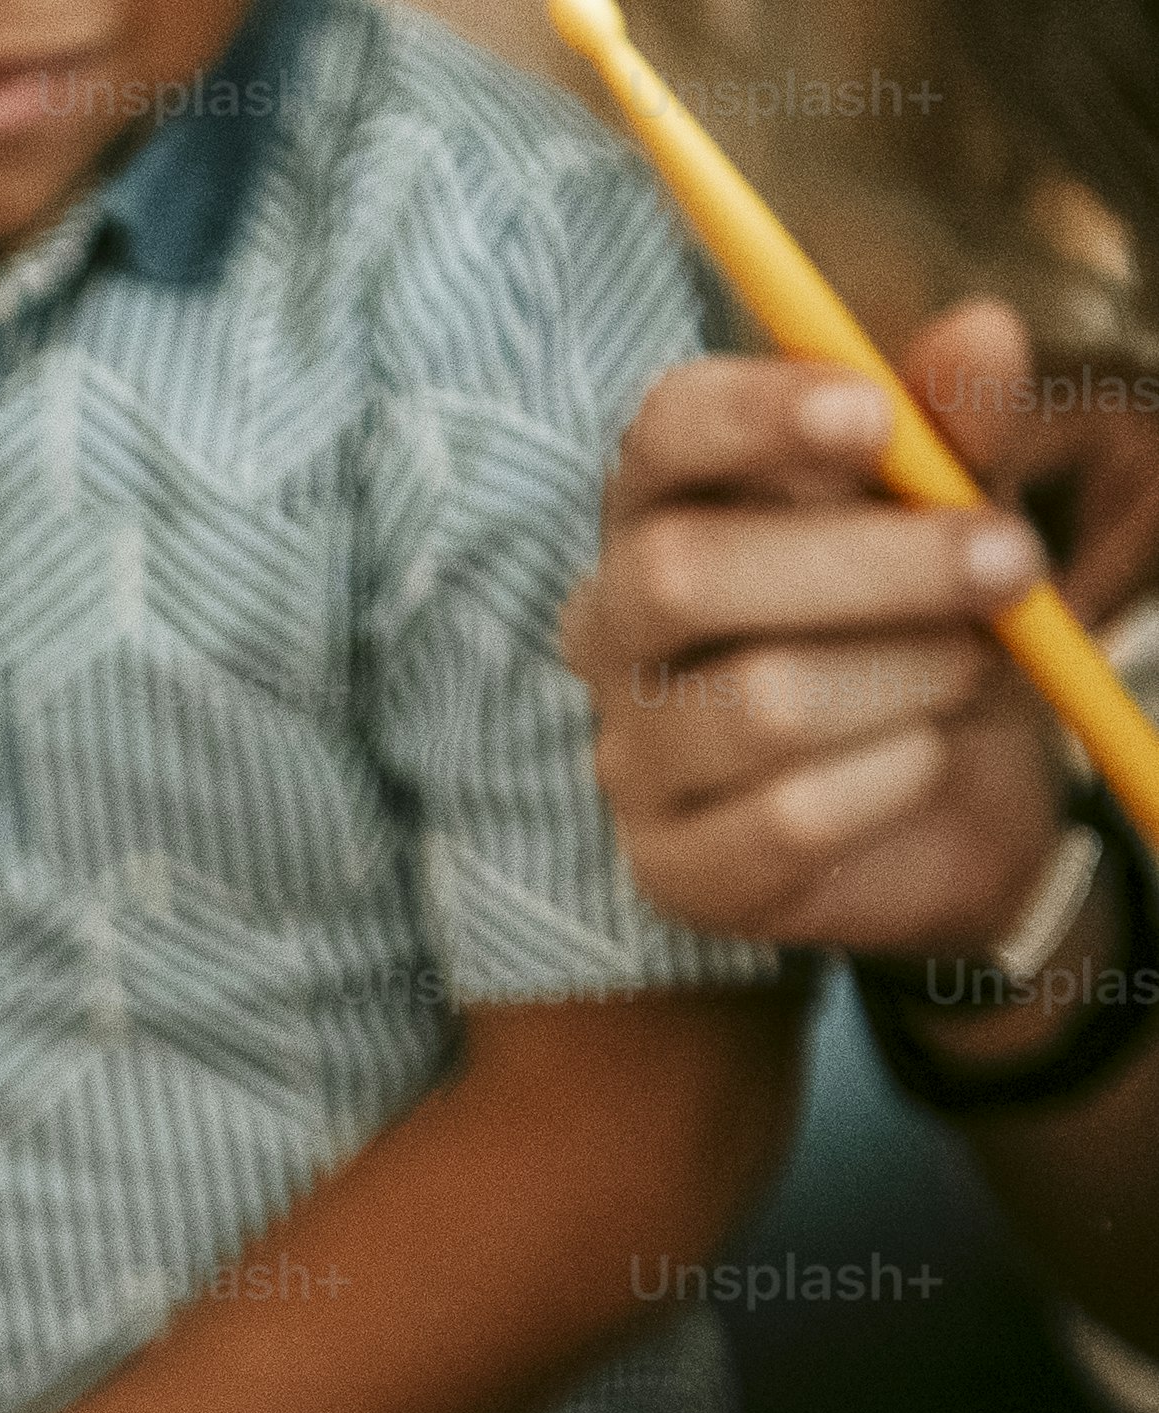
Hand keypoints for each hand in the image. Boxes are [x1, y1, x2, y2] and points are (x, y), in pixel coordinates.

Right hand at [559, 308, 1158, 958]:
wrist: (950, 805)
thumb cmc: (925, 629)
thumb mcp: (956, 513)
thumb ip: (959, 431)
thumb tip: (980, 331)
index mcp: (667, 510)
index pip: (659, 436)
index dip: (754, 417)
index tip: (875, 415)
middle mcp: (614, 628)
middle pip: (680, 576)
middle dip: (875, 564)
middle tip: (1012, 561)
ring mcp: (628, 755)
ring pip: (756, 705)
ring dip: (909, 677)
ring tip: (974, 671)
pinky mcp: (671, 867)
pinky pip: (784, 821)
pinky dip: (893, 780)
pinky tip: (922, 763)